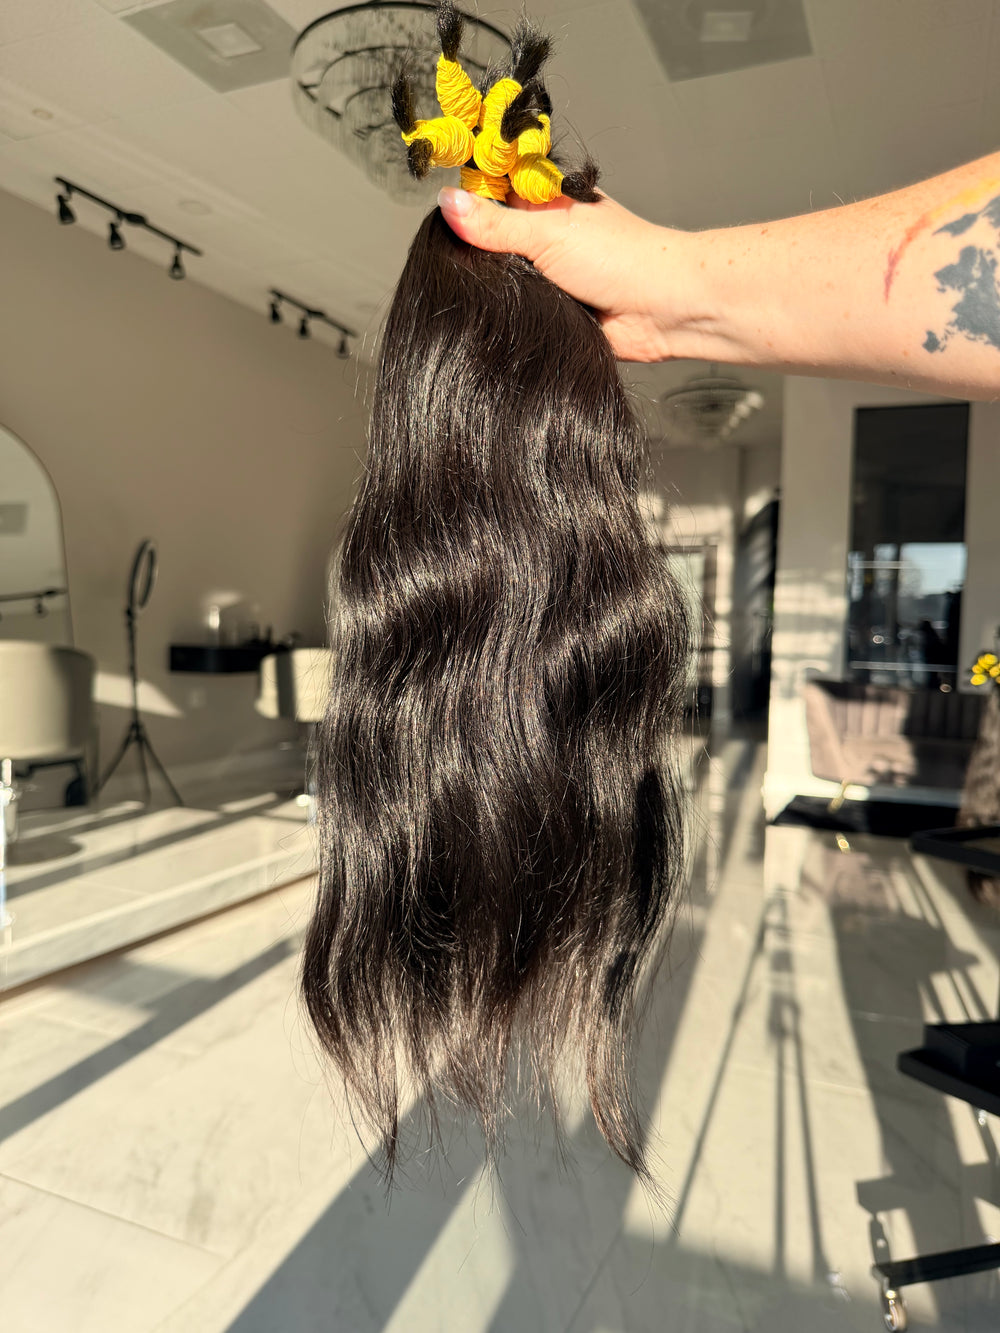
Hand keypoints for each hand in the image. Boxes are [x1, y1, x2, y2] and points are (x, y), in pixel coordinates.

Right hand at [437, 186, 696, 363]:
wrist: (661, 309)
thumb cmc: (622, 258)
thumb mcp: (547, 232)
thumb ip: (494, 224)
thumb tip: (448, 204)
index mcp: (542, 201)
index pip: (490, 188)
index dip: (464, 193)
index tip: (436, 204)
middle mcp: (542, 235)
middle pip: (488, 235)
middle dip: (470, 247)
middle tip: (447, 254)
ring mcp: (545, 273)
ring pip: (498, 276)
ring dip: (489, 285)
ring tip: (469, 287)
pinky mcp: (549, 308)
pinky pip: (514, 309)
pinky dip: (506, 313)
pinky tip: (492, 315)